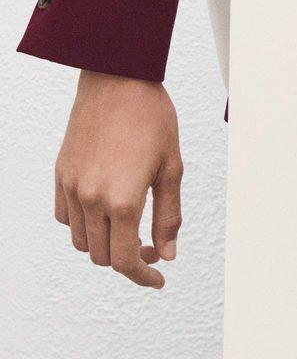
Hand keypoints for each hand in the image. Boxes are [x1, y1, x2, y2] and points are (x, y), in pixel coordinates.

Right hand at [55, 72, 183, 288]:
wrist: (117, 79)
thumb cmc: (152, 118)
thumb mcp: (172, 168)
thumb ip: (169, 216)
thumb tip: (167, 253)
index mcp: (123, 200)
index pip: (126, 260)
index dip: (143, 277)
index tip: (157, 279)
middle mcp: (91, 198)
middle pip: (104, 257)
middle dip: (129, 260)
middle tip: (152, 245)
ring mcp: (71, 187)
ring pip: (82, 241)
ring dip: (106, 244)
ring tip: (130, 227)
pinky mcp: (61, 174)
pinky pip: (66, 218)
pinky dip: (84, 225)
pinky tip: (105, 211)